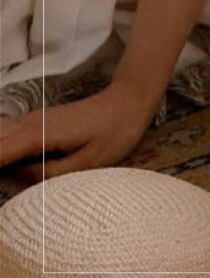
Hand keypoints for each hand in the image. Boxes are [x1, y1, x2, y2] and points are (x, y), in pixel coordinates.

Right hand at [0, 82, 158, 185]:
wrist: (129, 101)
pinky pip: (9, 131)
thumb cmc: (114, 133)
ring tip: (1, 169)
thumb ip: (50, 173)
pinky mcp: (41, 121)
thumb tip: (19, 177)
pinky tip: (4, 155)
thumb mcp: (87, 163)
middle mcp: (32, 124)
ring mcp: (35, 120)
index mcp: (40, 134)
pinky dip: (0, 143)